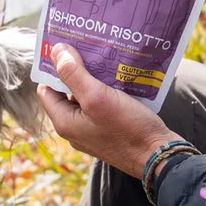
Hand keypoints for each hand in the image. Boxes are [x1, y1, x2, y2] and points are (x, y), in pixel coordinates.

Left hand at [38, 44, 180, 177]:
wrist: (158, 156)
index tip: (67, 49)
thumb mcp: (98, 97)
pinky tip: (119, 78)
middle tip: (89, 49)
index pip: (46, 89)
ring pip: (86, 98)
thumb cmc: (128, 129)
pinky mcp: (109, 130)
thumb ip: (74, 75)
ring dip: (94, 80)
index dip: (53, 69)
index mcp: (65, 122)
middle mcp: (75, 128)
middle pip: (67, 93)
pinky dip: (107, 91)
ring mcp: (92, 131)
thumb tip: (56, 51)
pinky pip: (102, 106)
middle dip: (76, 71)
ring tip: (106, 59)